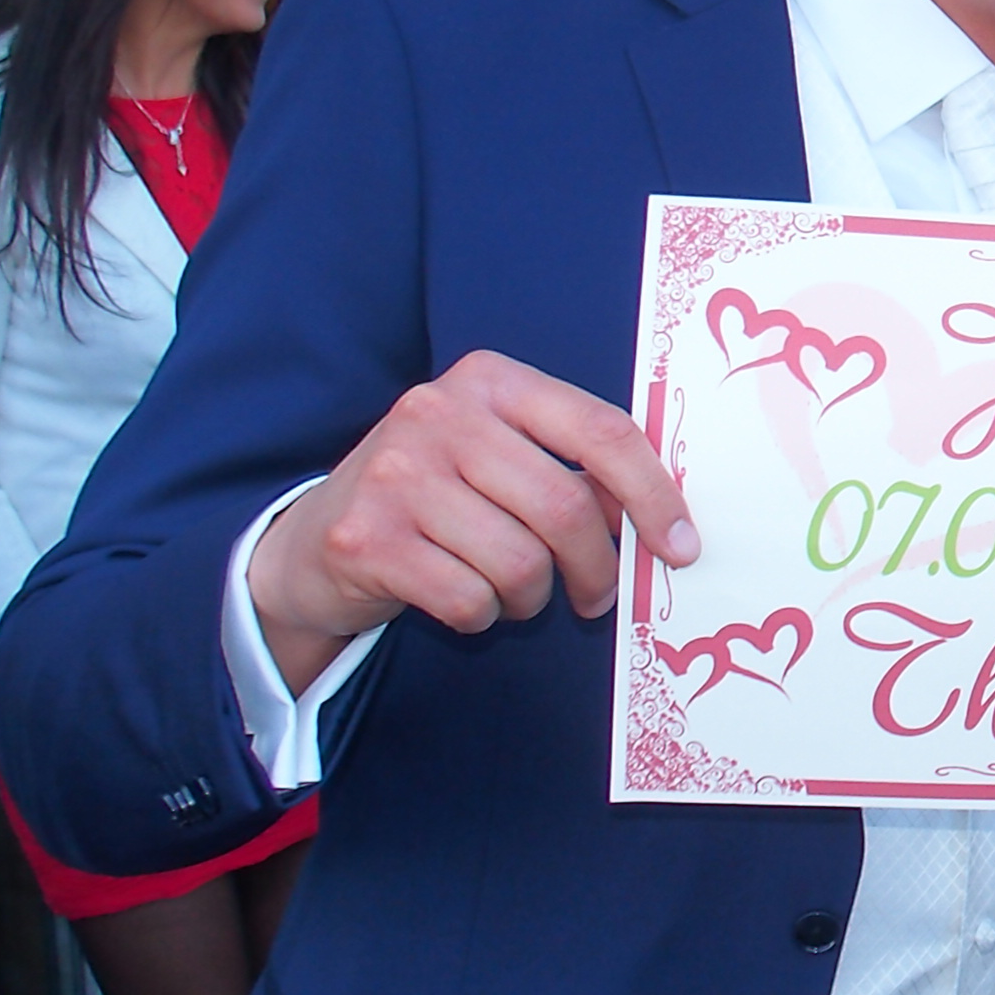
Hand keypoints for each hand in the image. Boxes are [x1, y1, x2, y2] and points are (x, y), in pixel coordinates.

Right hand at [248, 350, 698, 689]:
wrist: (313, 543)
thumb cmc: (436, 498)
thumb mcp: (501, 455)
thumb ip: (573, 467)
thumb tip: (666, 522)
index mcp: (490, 380)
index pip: (601, 431)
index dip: (653, 494)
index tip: (681, 547)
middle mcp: (438, 413)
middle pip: (565, 507)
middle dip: (597, 567)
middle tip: (596, 596)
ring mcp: (395, 473)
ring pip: (521, 561)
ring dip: (533, 597)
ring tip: (515, 593)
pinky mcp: (366, 537)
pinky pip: (469, 598)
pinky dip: (483, 615)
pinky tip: (465, 600)